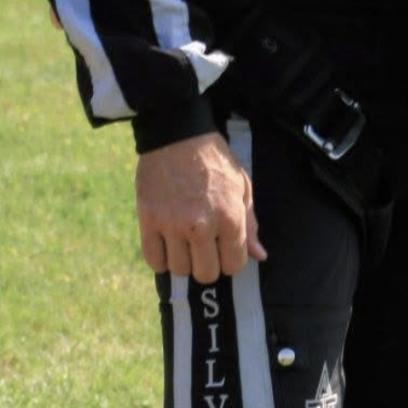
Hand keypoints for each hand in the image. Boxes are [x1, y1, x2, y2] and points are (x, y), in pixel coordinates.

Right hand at [135, 132, 266, 281]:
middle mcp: (200, 225)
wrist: (178, 134)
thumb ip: (250, 224)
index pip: (233, 265)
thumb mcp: (242, 187)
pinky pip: (154, 260)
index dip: (231, 259)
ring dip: (184, 261)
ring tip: (185, 243)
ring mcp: (172, 224)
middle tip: (204, 247)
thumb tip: (259, 256)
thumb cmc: (215, 160)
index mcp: (229, 217)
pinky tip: (168, 245)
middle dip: (208, 264)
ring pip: (179, 270)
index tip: (224, 248)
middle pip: (206, 273)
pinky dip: (161, 259)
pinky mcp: (148, 219)